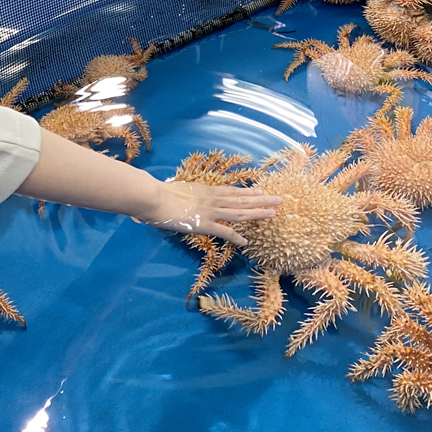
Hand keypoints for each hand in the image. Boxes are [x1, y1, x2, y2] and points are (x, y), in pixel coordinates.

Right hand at [137, 181, 278, 245]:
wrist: (153, 197)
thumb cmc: (157, 193)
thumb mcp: (174, 190)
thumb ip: (181, 195)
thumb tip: (178, 198)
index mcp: (205, 190)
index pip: (231, 191)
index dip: (247, 191)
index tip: (260, 190)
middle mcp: (212, 199)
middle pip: (242, 199)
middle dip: (261, 199)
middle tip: (279, 199)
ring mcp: (209, 211)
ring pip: (239, 212)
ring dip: (257, 213)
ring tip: (273, 213)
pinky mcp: (204, 224)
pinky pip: (224, 231)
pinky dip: (236, 236)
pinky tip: (246, 241)